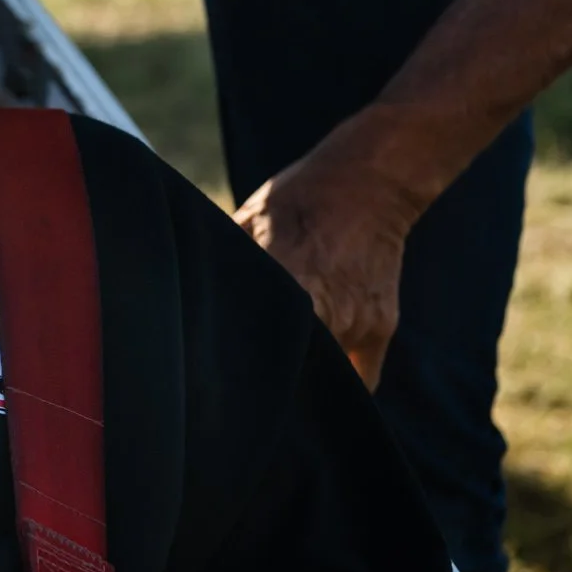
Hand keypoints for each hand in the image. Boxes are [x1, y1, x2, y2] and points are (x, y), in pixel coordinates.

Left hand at [232, 119, 435, 389]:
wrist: (368, 183)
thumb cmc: (297, 199)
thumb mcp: (244, 222)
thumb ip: (226, 264)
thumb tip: (189, 295)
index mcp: (287, 285)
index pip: (255, 349)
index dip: (234, 370)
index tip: (215, 380)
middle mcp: (327, 312)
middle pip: (289, 373)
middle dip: (264, 382)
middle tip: (241, 388)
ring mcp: (358, 323)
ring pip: (322, 376)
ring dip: (300, 379)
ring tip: (276, 379)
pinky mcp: (381, 328)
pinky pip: (361, 379)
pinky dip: (337, 383)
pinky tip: (314, 386)